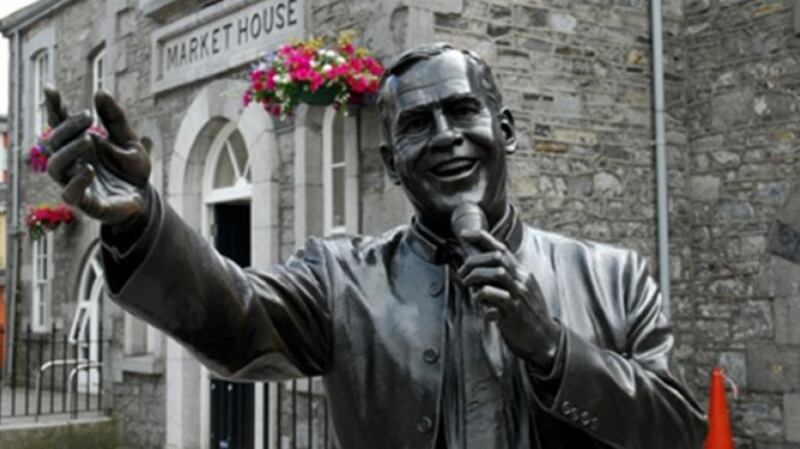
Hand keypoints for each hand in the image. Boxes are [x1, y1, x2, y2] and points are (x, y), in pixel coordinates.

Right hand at [45, 88, 150, 226]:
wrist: (145, 198)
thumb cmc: (131, 170)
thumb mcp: (130, 141)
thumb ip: (116, 119)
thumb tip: (100, 92)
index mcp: (79, 145)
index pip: (59, 125)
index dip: (53, 107)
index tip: (51, 89)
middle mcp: (72, 162)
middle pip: (54, 142)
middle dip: (68, 127)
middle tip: (89, 117)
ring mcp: (75, 182)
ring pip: (55, 167)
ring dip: (68, 151)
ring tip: (88, 139)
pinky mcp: (86, 203)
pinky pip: (70, 194)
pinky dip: (77, 181)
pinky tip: (89, 169)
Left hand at [458, 229, 561, 370]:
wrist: (546, 339)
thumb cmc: (528, 314)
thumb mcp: (521, 291)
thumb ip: (505, 279)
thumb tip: (480, 268)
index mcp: (522, 273)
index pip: (502, 249)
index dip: (482, 238)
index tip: (465, 234)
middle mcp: (522, 280)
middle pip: (496, 258)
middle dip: (474, 261)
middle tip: (463, 273)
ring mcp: (519, 295)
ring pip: (496, 274)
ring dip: (476, 277)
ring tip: (468, 286)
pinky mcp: (514, 312)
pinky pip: (495, 298)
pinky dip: (482, 299)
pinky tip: (481, 308)